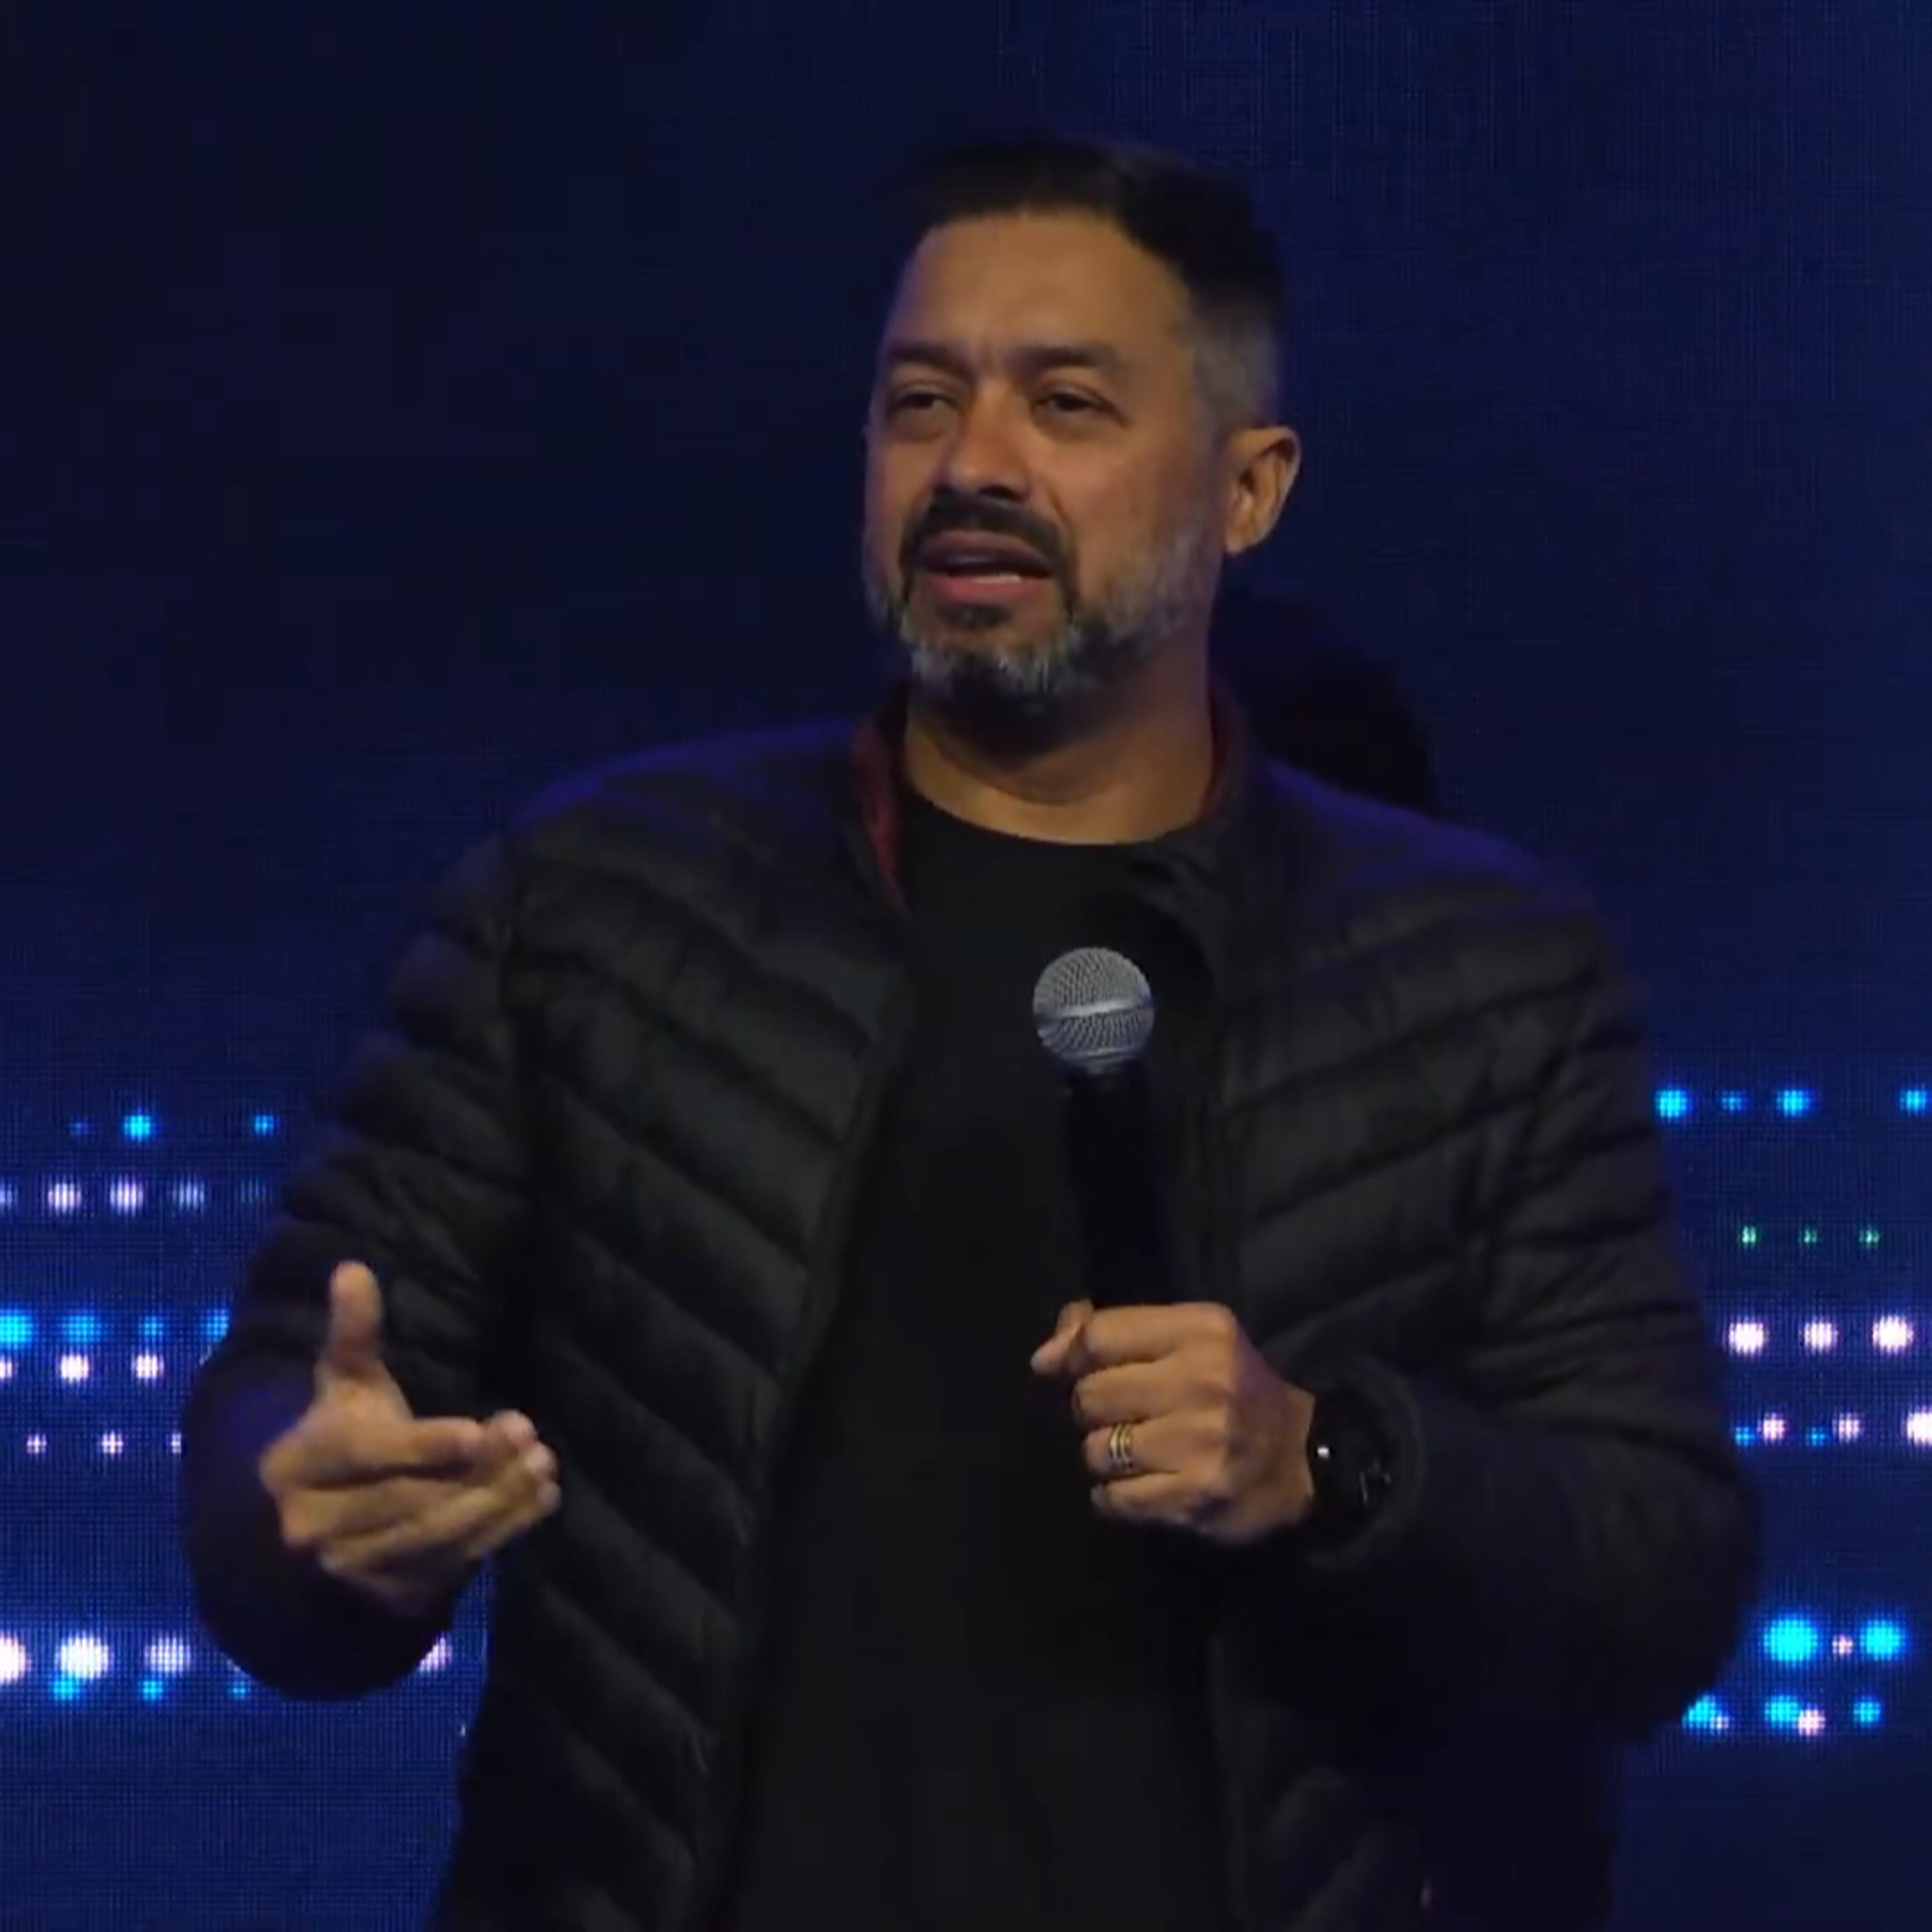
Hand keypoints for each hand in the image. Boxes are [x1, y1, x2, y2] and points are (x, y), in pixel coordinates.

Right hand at [258, 1262, 559, 1618]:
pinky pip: (453, 1565)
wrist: (319, 1525)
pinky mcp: (387, 1595)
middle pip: (408, 1497)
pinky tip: (541, 1499)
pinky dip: (503, 1532)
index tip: (477, 1429)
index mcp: (295, 1466)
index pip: (363, 1456)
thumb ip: (352, 1333)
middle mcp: (311, 1526)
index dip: (421, 1445)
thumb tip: (352, 1269)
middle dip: (477, 1469)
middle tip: (531, 1436)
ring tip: (544, 1465)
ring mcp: (348, 1569)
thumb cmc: (344, 1435)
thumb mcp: (344, 1385)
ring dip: (498, 1501)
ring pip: (435, 1535)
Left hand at [1031, 1300, 1314, 1544]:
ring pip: (1096, 1450)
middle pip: (1089, 1395)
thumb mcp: (1190, 1339)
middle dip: (1091, 1410)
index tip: (1075, 1371)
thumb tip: (1044, 1357)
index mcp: (1201, 1331)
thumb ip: (1115, 1332)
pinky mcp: (1196, 1497)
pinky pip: (1114, 1498)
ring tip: (1135, 1453)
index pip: (1099, 1336)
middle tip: (1119, 1417)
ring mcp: (1200, 1443)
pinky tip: (1140, 1486)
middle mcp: (1203, 1382)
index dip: (1072, 1356)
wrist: (1308, 1458)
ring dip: (1103, 1455)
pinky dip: (1114, 1496)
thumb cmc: (1236, 1390)